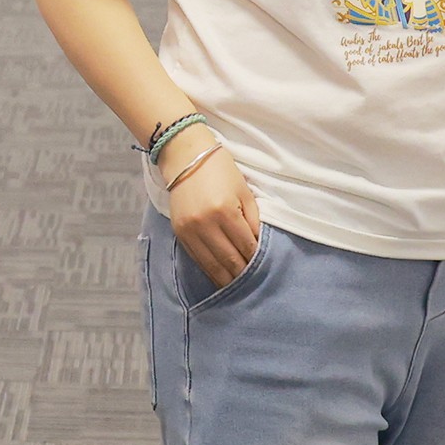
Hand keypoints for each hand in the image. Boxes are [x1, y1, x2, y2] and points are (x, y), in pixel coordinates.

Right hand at [163, 140, 261, 292]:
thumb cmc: (221, 170)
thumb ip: (253, 219)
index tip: (265, 270)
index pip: (246, 246)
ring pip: (212, 265)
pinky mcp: (179, 232)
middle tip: (255, 284)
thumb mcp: (244, 191)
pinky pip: (197, 259)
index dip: (256, 261)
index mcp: (226, 211)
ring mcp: (190, 230)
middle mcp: (206, 223)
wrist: (185, 156)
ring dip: (226, 279)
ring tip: (238, 287)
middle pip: (229, 260)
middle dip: (243, 274)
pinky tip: (220, 277)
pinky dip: (210, 270)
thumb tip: (258, 246)